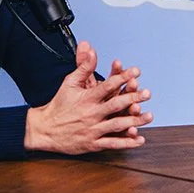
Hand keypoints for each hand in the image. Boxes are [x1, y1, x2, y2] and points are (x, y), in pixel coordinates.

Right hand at [25, 41, 151, 153]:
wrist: (44, 129)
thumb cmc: (59, 104)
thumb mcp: (70, 82)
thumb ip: (83, 66)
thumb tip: (90, 48)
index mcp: (87, 98)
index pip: (107, 85)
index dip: (122, 77)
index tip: (135, 72)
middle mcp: (91, 113)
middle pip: (115, 105)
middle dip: (133, 98)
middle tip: (147, 93)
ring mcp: (92, 129)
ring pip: (117, 125)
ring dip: (134, 120)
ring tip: (149, 115)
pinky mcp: (92, 143)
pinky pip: (112, 144)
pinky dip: (126, 143)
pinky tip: (139, 139)